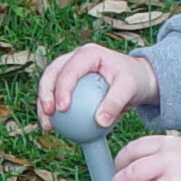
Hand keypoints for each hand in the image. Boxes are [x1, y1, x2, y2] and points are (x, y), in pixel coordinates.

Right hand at [37, 44, 158, 130]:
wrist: (136, 79)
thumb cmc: (134, 80)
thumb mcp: (130, 89)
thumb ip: (115, 103)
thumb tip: (100, 122)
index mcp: (89, 53)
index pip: (70, 68)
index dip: (62, 87)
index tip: (62, 109)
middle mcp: (75, 57)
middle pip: (52, 72)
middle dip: (45, 92)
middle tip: (49, 114)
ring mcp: (70, 67)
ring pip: (49, 83)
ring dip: (44, 103)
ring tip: (48, 125)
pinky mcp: (69, 80)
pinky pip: (56, 95)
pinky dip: (53, 110)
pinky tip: (53, 127)